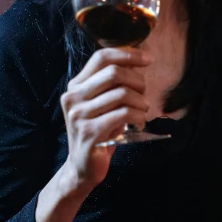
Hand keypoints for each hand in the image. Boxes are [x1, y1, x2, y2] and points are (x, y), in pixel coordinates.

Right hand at [59, 47, 150, 193]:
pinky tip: (139, 123)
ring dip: (141, 103)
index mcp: (75, 86)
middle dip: (137, 81)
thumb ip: (113, 85)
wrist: (83, 167)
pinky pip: (123, 114)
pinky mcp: (89, 133)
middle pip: (114, 73)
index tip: (148, 59)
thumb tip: (139, 62)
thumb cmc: (99, 131)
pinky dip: (139, 117)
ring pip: (122, 94)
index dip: (127, 54)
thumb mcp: (103, 104)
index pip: (101, 58)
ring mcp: (79, 115)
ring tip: (142, 113)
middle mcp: (73, 97)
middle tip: (144, 95)